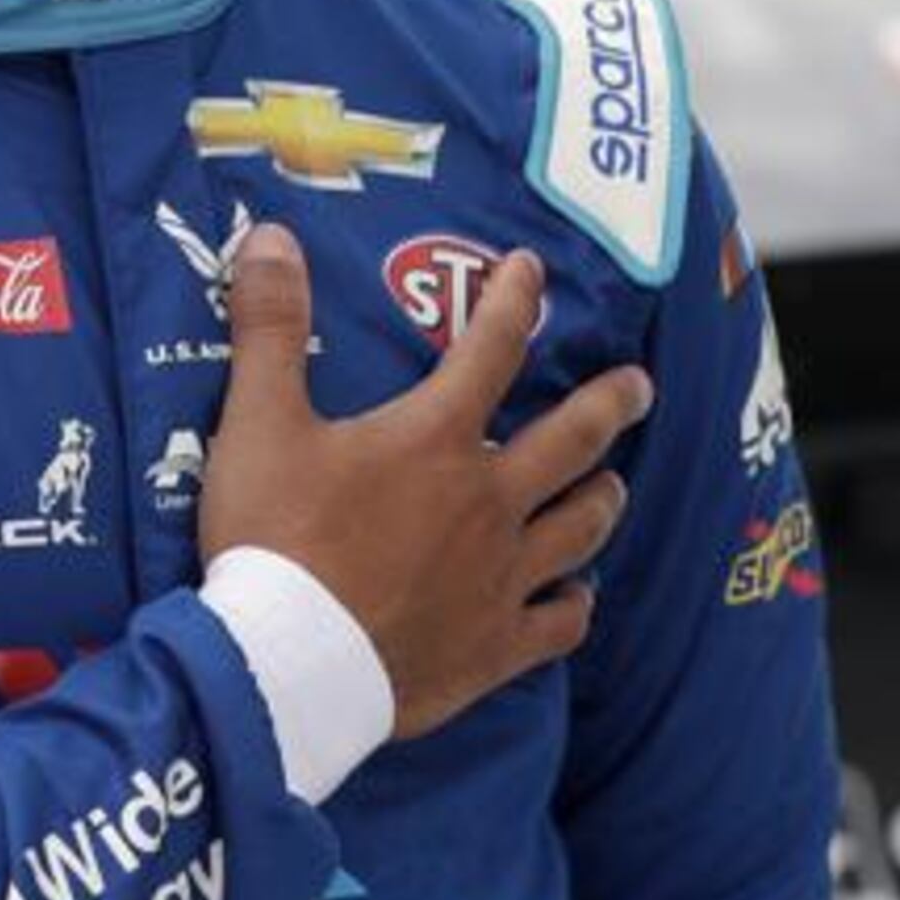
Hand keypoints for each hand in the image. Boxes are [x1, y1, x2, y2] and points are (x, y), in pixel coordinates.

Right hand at [199, 223, 650, 739]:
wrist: (287, 665)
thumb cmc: (273, 539)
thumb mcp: (258, 422)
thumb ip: (269, 327)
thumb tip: (270, 235)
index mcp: (436, 440)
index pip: (489, 349)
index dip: (512, 301)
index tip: (530, 269)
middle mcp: (487, 501)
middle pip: (572, 441)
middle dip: (611, 404)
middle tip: (641, 387)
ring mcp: (501, 578)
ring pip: (579, 529)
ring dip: (601, 501)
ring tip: (614, 485)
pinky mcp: (495, 648)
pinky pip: (558, 626)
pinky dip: (574, 607)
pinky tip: (579, 600)